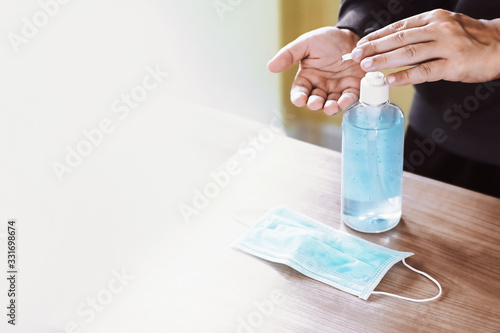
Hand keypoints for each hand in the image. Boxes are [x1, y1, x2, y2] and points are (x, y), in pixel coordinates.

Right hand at [268, 27, 364, 114]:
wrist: (351, 33)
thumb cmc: (327, 39)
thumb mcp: (306, 43)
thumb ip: (289, 55)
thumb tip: (270, 67)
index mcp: (307, 77)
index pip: (300, 91)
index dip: (298, 97)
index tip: (299, 99)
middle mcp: (321, 86)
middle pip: (315, 101)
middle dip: (314, 104)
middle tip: (315, 103)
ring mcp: (337, 89)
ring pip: (331, 104)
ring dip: (330, 108)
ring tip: (330, 107)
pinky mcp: (353, 88)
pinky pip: (349, 98)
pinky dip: (347, 102)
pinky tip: (343, 101)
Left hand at [351, 9, 499, 85]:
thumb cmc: (468, 39)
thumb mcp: (443, 27)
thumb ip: (419, 34)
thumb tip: (389, 44)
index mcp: (433, 18)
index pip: (398, 27)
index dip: (376, 37)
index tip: (359, 45)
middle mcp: (439, 28)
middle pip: (399, 38)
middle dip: (374, 48)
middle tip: (354, 56)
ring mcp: (447, 46)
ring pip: (409, 53)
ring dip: (384, 60)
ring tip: (366, 67)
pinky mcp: (454, 65)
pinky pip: (425, 71)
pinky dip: (406, 76)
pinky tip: (391, 80)